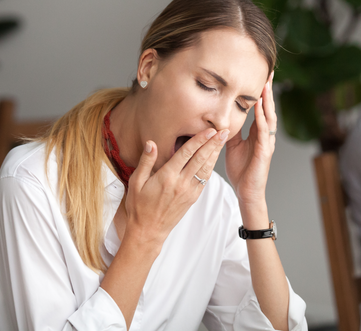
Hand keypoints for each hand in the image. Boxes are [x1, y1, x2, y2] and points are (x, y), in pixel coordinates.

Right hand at [124, 127, 228, 245]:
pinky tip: (214, 158)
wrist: (148, 231)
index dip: (199, 140)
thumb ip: (146, 161)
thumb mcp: (136, 182)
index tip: (209, 130)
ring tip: (223, 140)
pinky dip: (211, 167)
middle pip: (201, 159)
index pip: (186, 153)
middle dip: (213, 143)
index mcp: (167, 177)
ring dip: (215, 153)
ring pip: (206, 168)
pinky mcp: (193, 198)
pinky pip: (204, 179)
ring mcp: (189, 191)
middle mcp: (181, 183)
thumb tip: (152, 143)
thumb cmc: (139, 206)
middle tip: (224, 130)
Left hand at [225, 71, 275, 206]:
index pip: (261, 108)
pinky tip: (261, 108)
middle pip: (268, 108)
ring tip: (266, 85)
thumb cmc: (241, 170)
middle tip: (269, 72)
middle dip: (268, 90)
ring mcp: (267, 143)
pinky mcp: (265, 152)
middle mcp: (265, 135)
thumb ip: (230, 130)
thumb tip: (221, 116)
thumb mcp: (231, 145)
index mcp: (257, 133)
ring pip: (269, 117)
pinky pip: (264, 132)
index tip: (261, 75)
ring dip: (268, 101)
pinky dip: (262, 119)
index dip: (261, 92)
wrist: (246, 192)